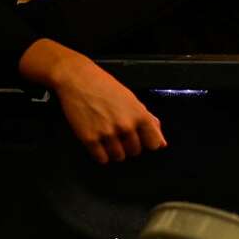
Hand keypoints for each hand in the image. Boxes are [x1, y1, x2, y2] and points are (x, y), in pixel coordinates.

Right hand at [51, 59, 166, 163]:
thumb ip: (148, 120)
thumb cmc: (104, 85)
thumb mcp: (131, 98)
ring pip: (119, 157)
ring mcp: (107, 134)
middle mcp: (125, 126)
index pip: (153, 144)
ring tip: (107, 137)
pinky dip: (101, 154)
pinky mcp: (90, 139)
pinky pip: (101, 159)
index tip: (140, 138)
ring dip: (114, 150)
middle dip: (128, 145)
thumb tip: (161, 141)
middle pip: (135, 151)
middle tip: (119, 133)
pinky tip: (98, 142)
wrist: (77, 79)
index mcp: (139, 115)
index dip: (147, 142)